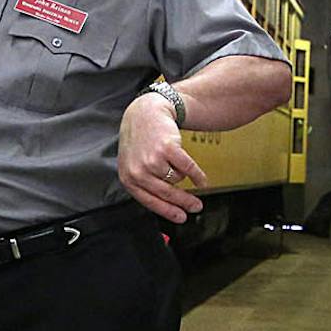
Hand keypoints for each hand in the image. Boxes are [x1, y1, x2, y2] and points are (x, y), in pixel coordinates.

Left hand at [119, 94, 207, 223]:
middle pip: (167, 194)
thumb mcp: (134, 164)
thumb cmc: (140, 140)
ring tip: (174, 162)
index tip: (182, 218)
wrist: (144, 113)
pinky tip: (202, 180)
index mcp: (128, 178)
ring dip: (179, 173)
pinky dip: (197, 175)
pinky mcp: (167, 148)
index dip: (169, 212)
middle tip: (196, 207)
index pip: (150, 201)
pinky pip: (187, 169)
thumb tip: (169, 205)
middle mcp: (138, 170)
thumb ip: (146, 184)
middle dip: (185, 203)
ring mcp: (152, 159)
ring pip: (177, 179)